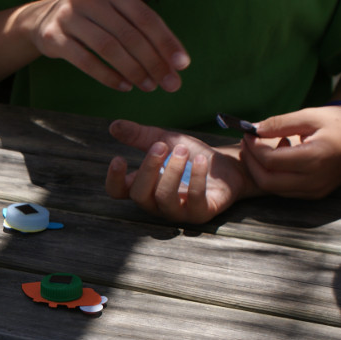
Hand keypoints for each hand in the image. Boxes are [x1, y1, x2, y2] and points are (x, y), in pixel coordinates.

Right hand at [24, 0, 188, 91]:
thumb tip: (175, 63)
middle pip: (128, 34)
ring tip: (148, 86)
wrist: (43, 21)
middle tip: (169, 84)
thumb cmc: (92, 20)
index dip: (165, 41)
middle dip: (153, 62)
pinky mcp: (54, 37)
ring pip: (108, 47)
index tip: (182, 65)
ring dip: (132, 70)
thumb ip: (141, 30)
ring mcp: (69, 17)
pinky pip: (85, 60)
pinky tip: (124, 86)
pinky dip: (107, 76)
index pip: (145, 17)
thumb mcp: (115, 13)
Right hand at [105, 120, 260, 222]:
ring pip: (164, 198)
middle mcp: (156, 203)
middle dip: (148, 168)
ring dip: (172, 171)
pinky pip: (194, 200)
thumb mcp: (165, 140)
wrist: (228, 167)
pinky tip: (200, 161)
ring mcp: (178, 211)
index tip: (119, 158)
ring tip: (183, 150)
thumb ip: (139, 136)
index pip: (118, 192)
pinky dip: (196, 178)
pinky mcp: (200, 213)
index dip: (114, 179)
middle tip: (161, 146)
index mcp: (143, 186)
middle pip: (139, 195)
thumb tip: (113, 126)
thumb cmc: (191, 156)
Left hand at [242, 106, 340, 197]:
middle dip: (251, 162)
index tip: (248, 134)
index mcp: (317, 157)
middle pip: (267, 180)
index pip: (271, 160)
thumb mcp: (311, 116)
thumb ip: (280, 123)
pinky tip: (277, 158)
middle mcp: (316, 179)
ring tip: (260, 148)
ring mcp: (316, 190)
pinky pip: (284, 190)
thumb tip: (254, 129)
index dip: (254, 147)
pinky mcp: (315, 194)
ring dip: (259, 170)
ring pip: (273, 188)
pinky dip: (273, 176)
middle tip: (247, 143)